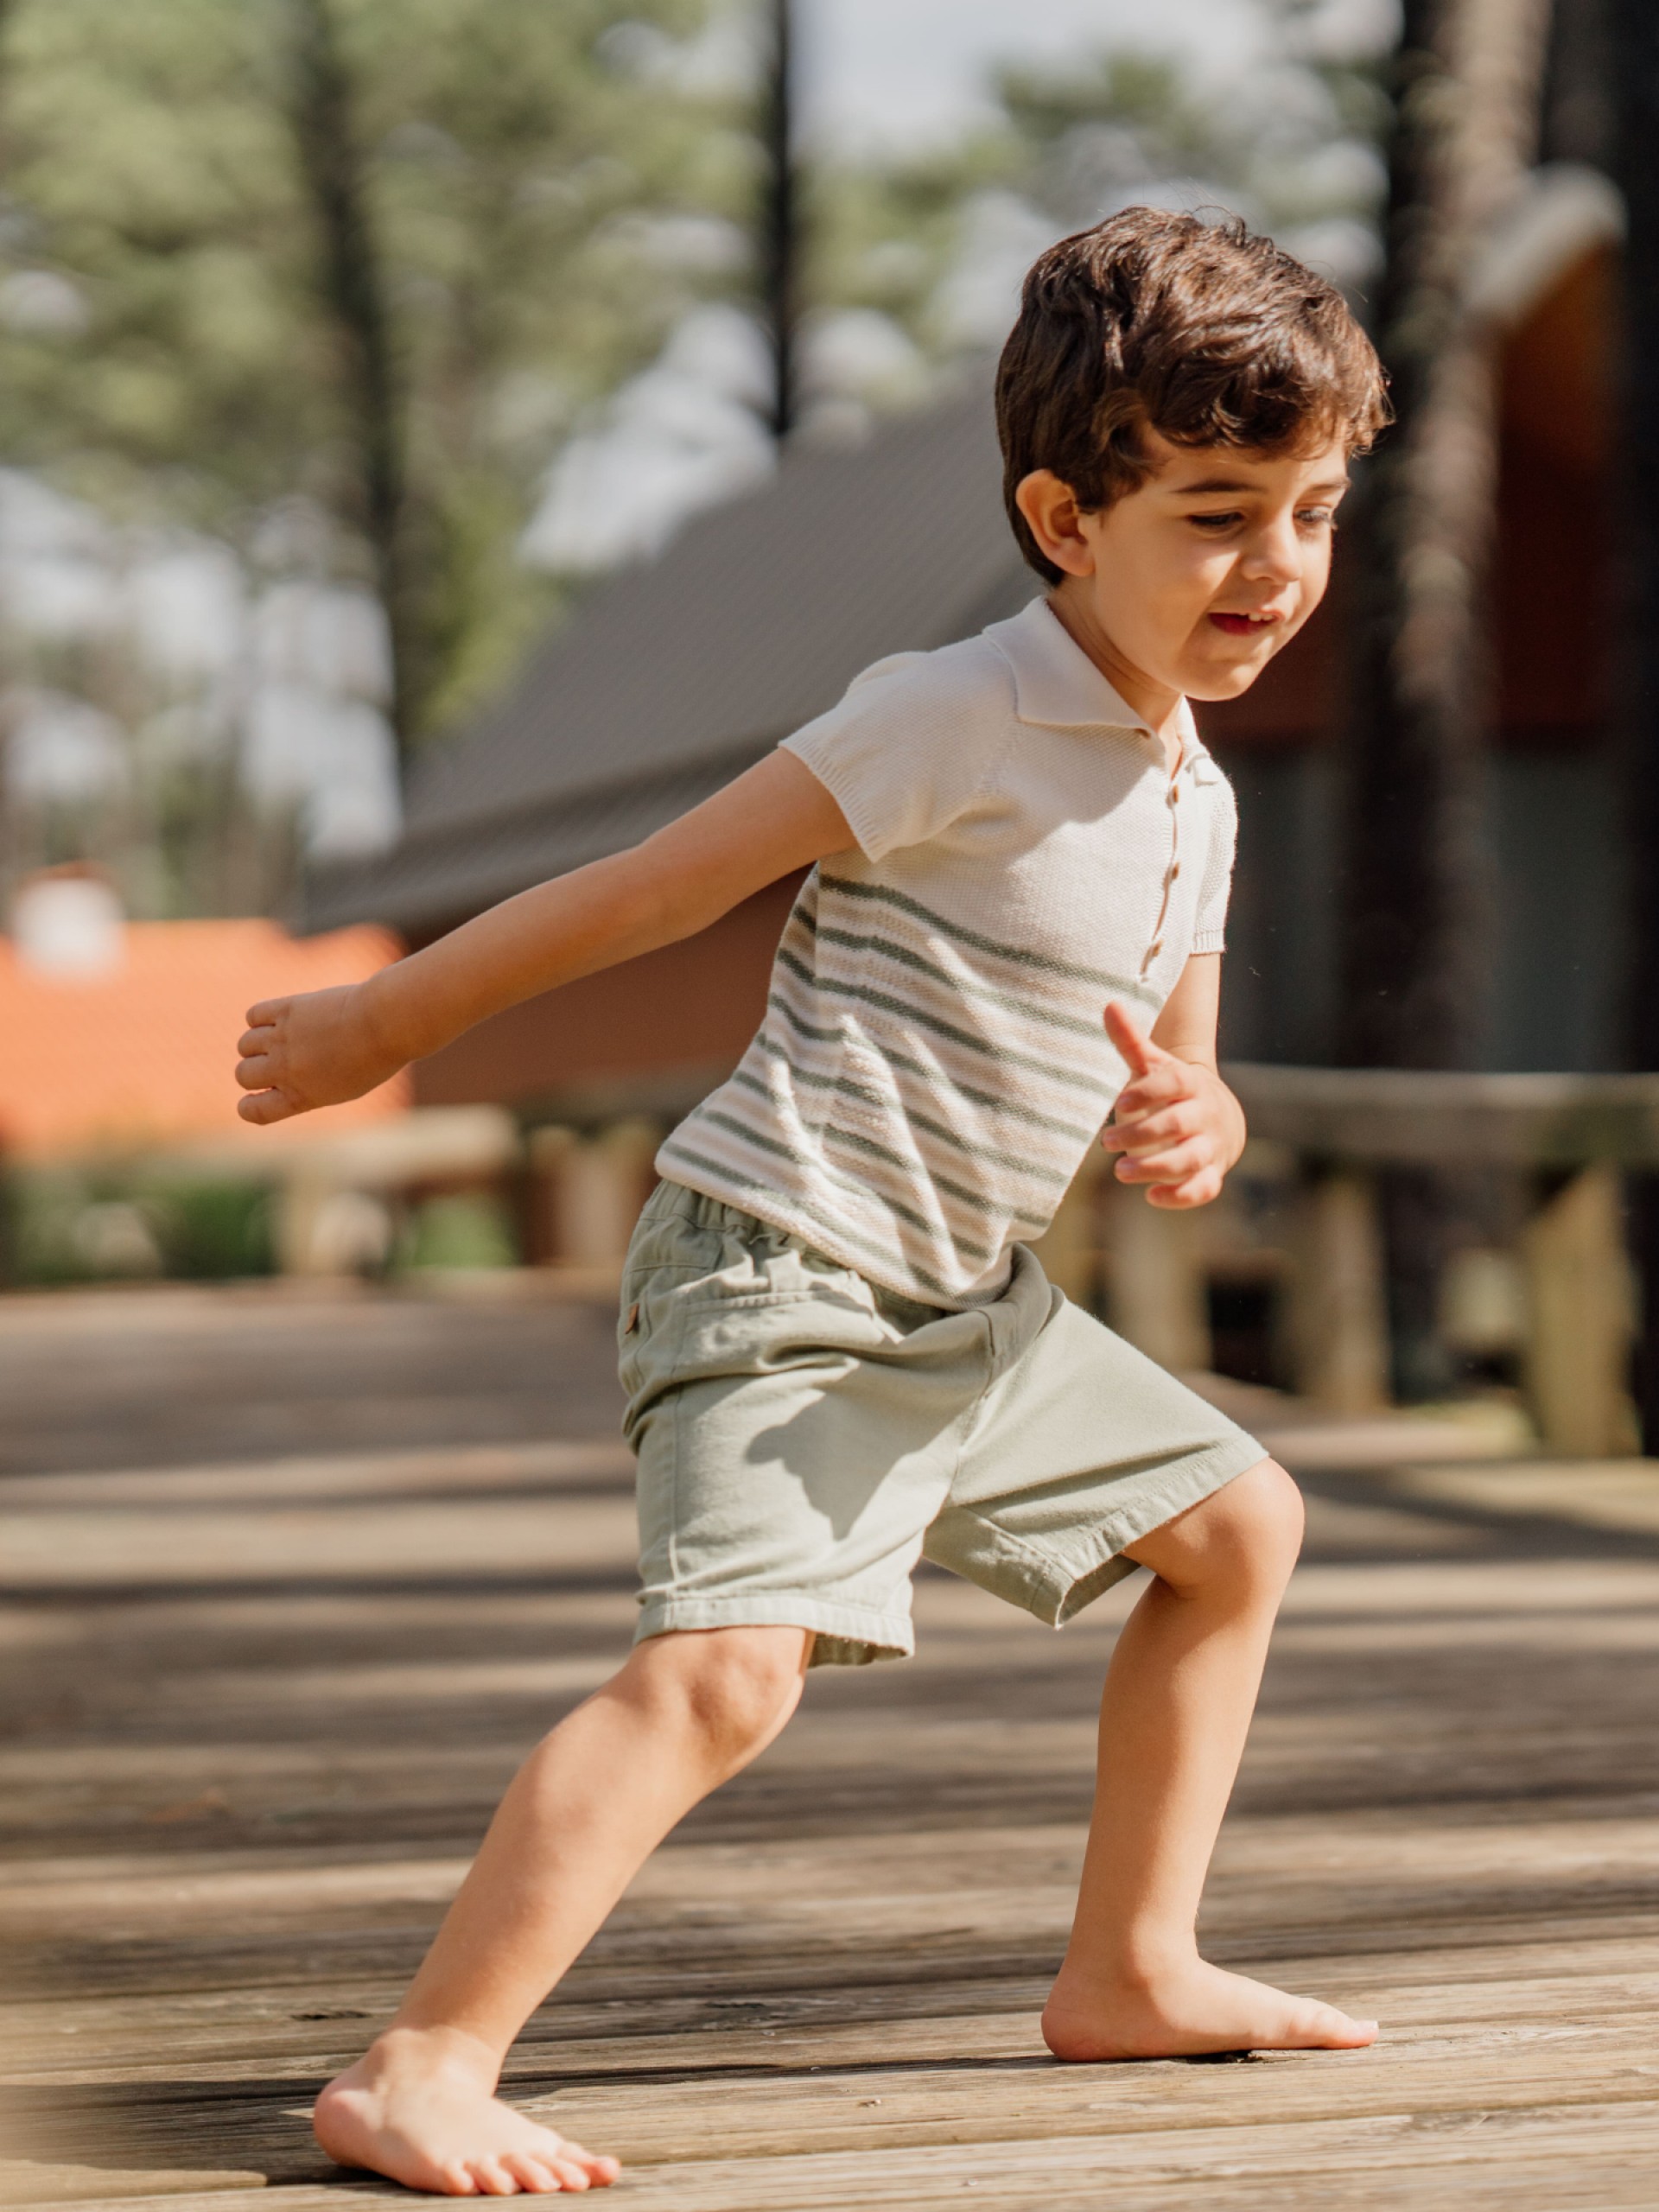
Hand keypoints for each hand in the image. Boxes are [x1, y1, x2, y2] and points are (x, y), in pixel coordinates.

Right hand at [235, 980, 400, 1125]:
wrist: (386, 1023)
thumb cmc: (374, 1059)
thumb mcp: (343, 1087)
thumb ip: (308, 1088)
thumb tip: (280, 1078)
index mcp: (300, 1097)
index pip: (252, 1111)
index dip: (248, 1105)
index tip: (257, 1096)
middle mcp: (285, 1070)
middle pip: (243, 1074)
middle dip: (254, 1070)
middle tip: (279, 1061)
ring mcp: (283, 1038)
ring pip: (245, 1045)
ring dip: (257, 1043)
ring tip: (283, 1038)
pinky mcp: (286, 1009)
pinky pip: (253, 1014)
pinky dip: (260, 1018)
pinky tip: (279, 1018)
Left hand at [1099, 1000, 1238, 1209]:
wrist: (1219, 1119)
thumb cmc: (1173, 1091)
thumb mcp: (1154, 1066)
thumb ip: (1130, 1041)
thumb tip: (1109, 1004)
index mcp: (1190, 1084)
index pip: (1174, 1084)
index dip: (1148, 1092)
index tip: (1121, 1101)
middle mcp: (1204, 1115)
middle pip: (1178, 1124)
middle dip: (1142, 1133)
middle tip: (1107, 1141)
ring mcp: (1210, 1147)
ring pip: (1189, 1159)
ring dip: (1155, 1167)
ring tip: (1121, 1171)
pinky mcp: (1210, 1174)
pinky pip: (1203, 1189)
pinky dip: (1180, 1197)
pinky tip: (1151, 1196)